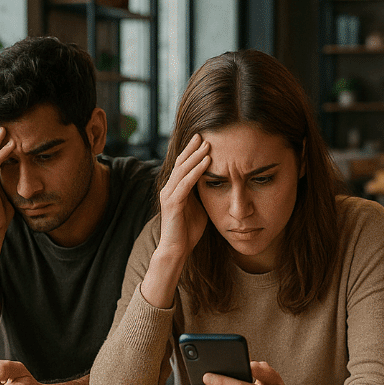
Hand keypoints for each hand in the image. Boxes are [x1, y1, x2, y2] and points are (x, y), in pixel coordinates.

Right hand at [155, 134, 210, 262]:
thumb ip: (202, 195)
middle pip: (181, 163)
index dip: (191, 152)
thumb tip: (215, 184)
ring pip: (183, 170)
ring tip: (207, 144)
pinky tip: (206, 162)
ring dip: (196, 156)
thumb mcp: (199, 207)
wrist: (177, 250)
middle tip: (203, 134)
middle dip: (192, 148)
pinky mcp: (173, 203)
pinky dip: (197, 171)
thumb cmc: (188, 231)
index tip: (203, 139)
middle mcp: (168, 189)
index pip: (182, 165)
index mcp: (174, 189)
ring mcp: (169, 195)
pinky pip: (186, 183)